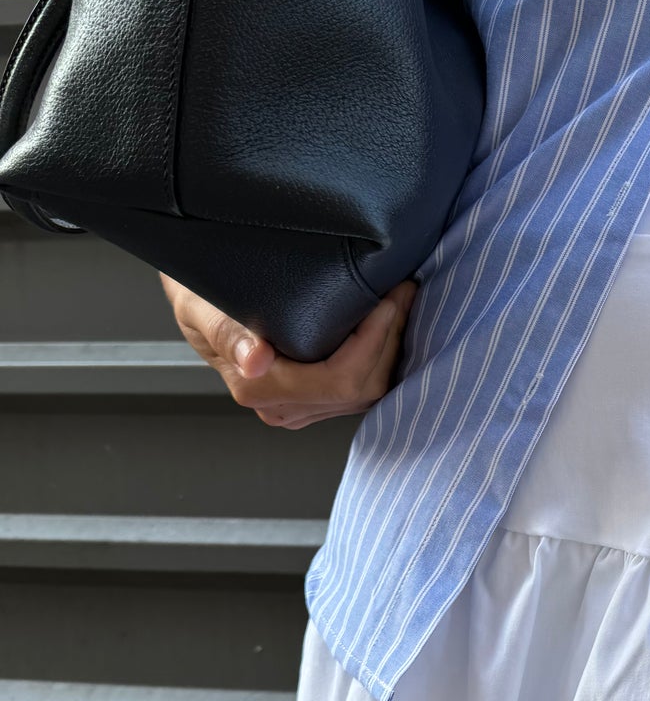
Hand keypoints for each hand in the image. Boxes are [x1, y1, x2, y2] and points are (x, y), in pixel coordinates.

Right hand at [158, 274, 418, 427]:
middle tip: (403, 290)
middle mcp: (282, 408)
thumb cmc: (199, 296)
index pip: (339, 380)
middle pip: (362, 389)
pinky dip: (381, 355)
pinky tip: (387, 322)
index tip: (387, 300)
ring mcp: (301, 409)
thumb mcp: (201, 305)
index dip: (372, 341)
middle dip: (390, 339)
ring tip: (399, 300)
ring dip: (390, 346)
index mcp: (259, 389)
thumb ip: (227, 331)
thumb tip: (254, 361)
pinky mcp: (316, 401)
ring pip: (368, 392)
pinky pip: (362, 388)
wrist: (195, 300)